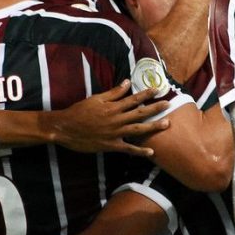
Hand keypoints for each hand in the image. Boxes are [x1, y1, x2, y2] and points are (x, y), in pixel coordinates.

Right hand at [51, 80, 169, 155]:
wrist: (65, 128)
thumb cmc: (79, 112)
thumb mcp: (95, 99)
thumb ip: (113, 93)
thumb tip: (127, 82)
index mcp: (112, 107)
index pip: (133, 99)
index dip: (146, 94)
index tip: (157, 89)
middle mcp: (117, 120)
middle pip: (140, 113)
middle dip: (155, 108)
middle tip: (168, 104)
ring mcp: (115, 134)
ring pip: (138, 129)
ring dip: (153, 127)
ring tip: (167, 123)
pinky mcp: (111, 145)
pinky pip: (128, 149)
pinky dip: (140, 151)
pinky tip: (151, 152)